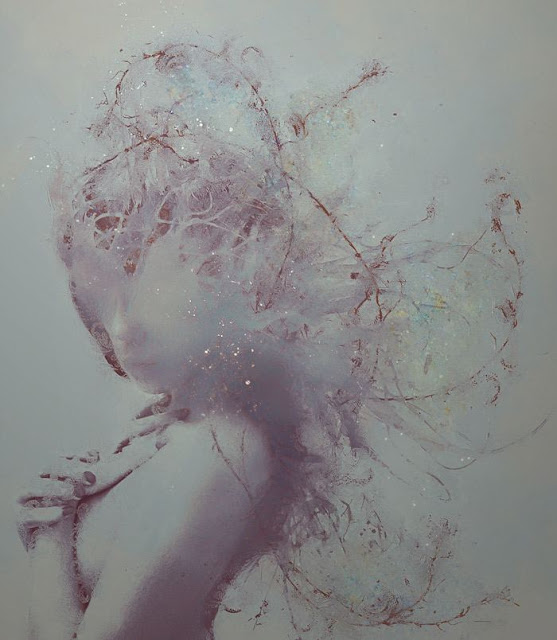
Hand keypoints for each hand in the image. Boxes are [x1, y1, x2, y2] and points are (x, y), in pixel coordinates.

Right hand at [15, 432, 168, 551]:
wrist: (61, 544)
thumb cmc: (83, 508)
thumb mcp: (103, 487)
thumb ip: (124, 467)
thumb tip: (154, 448)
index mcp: (59, 469)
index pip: (66, 456)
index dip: (79, 458)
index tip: (95, 461)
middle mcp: (41, 480)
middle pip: (49, 466)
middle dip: (69, 469)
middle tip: (88, 478)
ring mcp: (27, 499)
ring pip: (31, 487)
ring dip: (52, 488)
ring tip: (71, 494)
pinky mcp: (21, 519)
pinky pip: (25, 514)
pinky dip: (42, 514)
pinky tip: (59, 515)